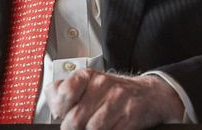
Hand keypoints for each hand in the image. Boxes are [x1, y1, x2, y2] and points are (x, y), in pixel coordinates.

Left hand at [50, 69, 183, 129]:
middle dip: (74, 129)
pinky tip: (111, 127)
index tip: (63, 114)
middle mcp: (102, 85)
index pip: (64, 93)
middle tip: (80, 127)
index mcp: (87, 76)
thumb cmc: (114, 93)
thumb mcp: (88, 85)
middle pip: (75, 119)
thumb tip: (52, 105)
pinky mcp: (130, 115)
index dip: (60, 109)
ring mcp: (117, 100)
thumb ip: (65, 92)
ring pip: (92, 129)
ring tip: (96, 127)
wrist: (150, 94)